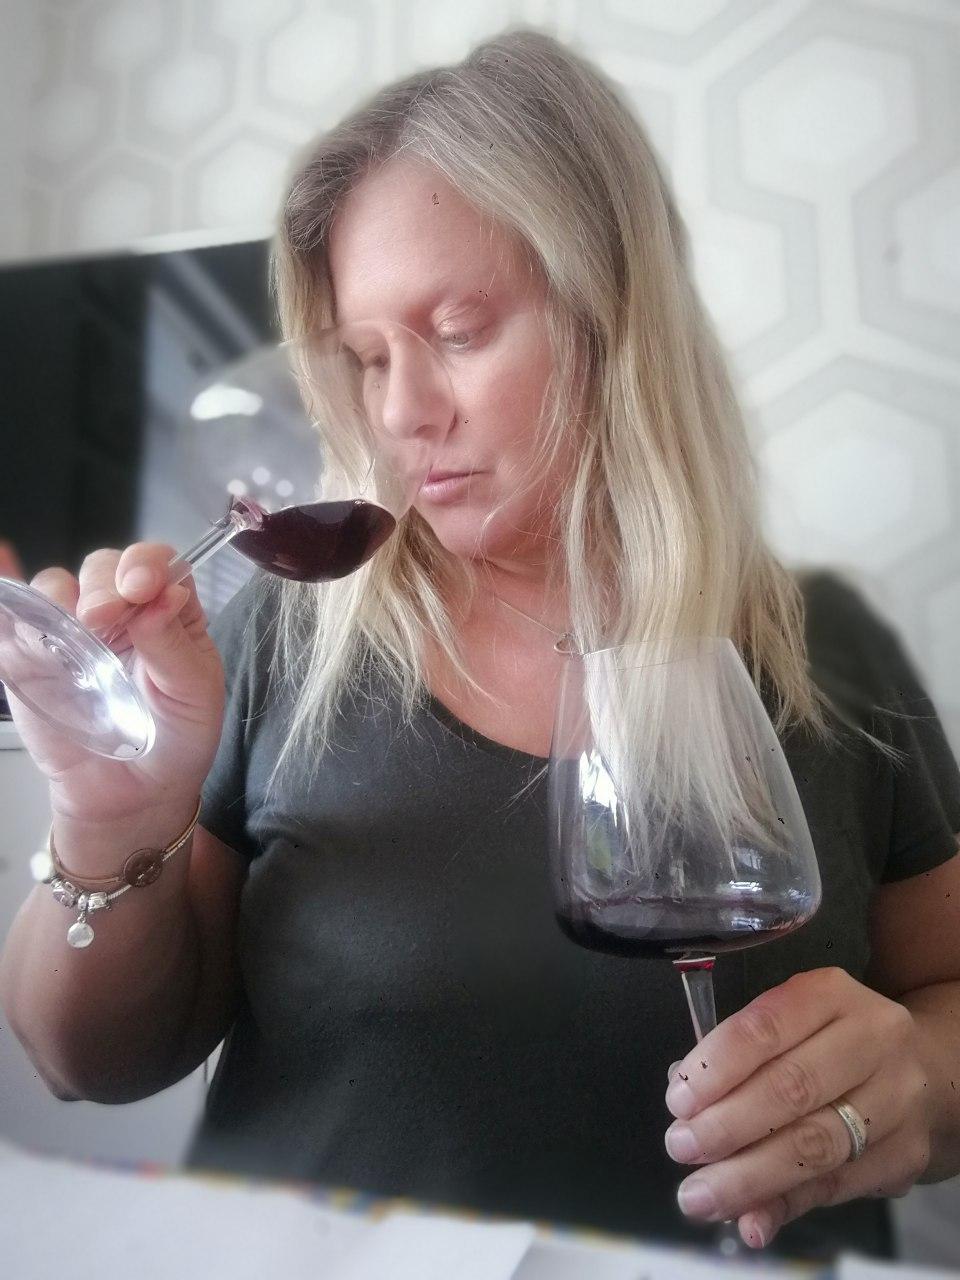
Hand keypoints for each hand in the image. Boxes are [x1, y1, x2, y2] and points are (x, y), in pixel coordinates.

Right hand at [6, 544, 224, 820]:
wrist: (133, 795)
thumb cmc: (176, 739)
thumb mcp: (193, 694)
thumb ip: (174, 644)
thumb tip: (164, 594)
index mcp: (167, 611)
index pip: (157, 564)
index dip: (147, 565)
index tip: (141, 588)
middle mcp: (120, 611)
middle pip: (103, 568)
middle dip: (103, 585)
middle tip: (103, 618)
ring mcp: (72, 631)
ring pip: (56, 586)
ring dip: (60, 595)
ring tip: (76, 628)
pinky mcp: (31, 656)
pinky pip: (13, 616)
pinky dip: (7, 593)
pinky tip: (3, 560)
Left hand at [663, 967, 934, 1248]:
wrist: (929, 1070)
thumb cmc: (833, 1041)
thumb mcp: (793, 1023)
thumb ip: (741, 1054)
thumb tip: (683, 1096)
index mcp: (831, 994)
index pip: (765, 1027)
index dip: (717, 1067)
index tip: (678, 1101)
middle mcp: (872, 1039)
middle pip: (791, 1088)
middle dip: (726, 1125)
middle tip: (681, 1147)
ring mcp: (895, 1098)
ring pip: (815, 1144)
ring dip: (749, 1176)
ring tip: (700, 1194)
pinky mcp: (905, 1155)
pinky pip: (835, 1186)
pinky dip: (785, 1205)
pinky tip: (750, 1220)